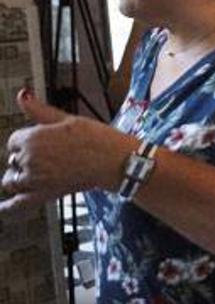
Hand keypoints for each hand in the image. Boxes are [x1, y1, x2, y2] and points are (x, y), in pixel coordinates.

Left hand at [2, 89, 129, 211]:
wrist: (115, 160)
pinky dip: (8, 208)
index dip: (26, 140)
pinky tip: (3, 208)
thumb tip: (22, 95)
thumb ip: (39, 110)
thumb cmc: (96, 138)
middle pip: (13, 160)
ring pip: (12, 181)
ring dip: (18, 177)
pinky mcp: (45, 194)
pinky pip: (18, 204)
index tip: (40, 141)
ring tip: (34, 174)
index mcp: (32, 138)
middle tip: (48, 156)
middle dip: (25, 158)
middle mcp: (30, 159)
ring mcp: (35, 178)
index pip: (14, 140)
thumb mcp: (67, 119)